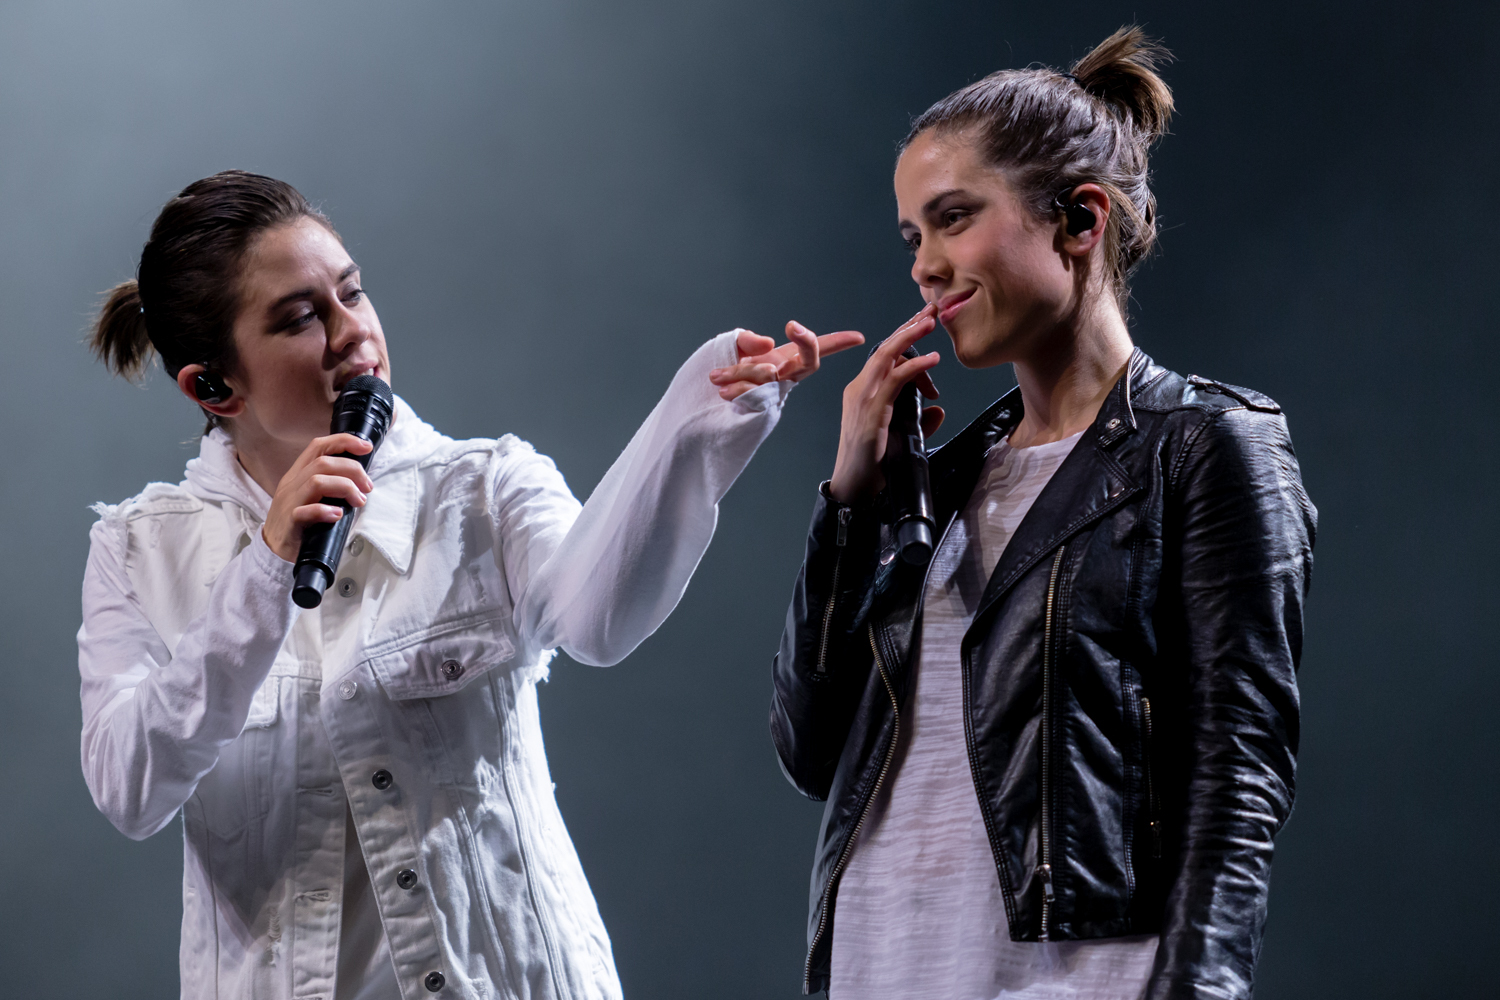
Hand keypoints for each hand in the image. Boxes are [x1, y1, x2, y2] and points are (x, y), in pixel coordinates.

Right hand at [261, 434, 374, 561]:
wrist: (273, 547)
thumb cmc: (299, 520)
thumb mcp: (311, 494)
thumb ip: (330, 482)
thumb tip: (361, 478)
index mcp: (298, 473)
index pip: (318, 446)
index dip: (344, 441)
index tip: (366, 447)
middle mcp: (292, 484)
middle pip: (323, 463)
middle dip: (352, 470)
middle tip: (367, 487)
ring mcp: (289, 502)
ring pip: (316, 482)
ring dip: (345, 488)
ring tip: (359, 501)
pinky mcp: (289, 523)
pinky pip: (304, 511)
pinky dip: (324, 511)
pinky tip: (337, 515)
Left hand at [707, 321, 865, 400]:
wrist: (703, 400)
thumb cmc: (722, 369)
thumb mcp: (733, 346)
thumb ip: (748, 340)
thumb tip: (767, 343)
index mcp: (783, 358)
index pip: (816, 348)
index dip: (838, 342)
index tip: (859, 337)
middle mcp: (784, 376)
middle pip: (810, 362)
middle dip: (807, 342)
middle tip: (792, 325)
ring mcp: (774, 393)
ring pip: (769, 375)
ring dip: (741, 371)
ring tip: (716, 375)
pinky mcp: (761, 408)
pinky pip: (755, 395)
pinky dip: (737, 389)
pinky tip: (723, 389)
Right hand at [828, 304, 945, 502]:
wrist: (854, 488)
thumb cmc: (874, 464)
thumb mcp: (903, 438)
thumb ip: (920, 421)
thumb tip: (938, 409)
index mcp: (862, 391)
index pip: (884, 356)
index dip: (904, 335)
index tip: (924, 320)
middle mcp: (859, 389)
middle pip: (885, 348)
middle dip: (909, 326)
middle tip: (931, 310)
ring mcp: (863, 399)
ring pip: (887, 357)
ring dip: (911, 336)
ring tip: (932, 322)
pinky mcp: (871, 412)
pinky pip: (895, 381)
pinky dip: (915, 368)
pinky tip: (932, 361)